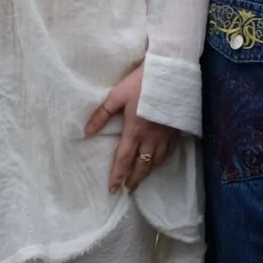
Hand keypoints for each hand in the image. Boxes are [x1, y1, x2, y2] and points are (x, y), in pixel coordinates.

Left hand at [85, 65, 178, 191]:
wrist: (170, 73)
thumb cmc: (141, 82)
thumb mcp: (117, 96)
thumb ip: (101, 114)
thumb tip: (87, 131)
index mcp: (135, 130)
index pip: (124, 159)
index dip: (118, 176)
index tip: (113, 189)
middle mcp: (151, 138)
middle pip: (142, 165)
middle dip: (134, 180)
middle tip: (128, 190)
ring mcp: (165, 136)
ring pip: (156, 162)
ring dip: (147, 173)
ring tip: (141, 181)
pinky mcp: (176, 131)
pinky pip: (169, 153)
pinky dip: (161, 162)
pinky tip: (158, 163)